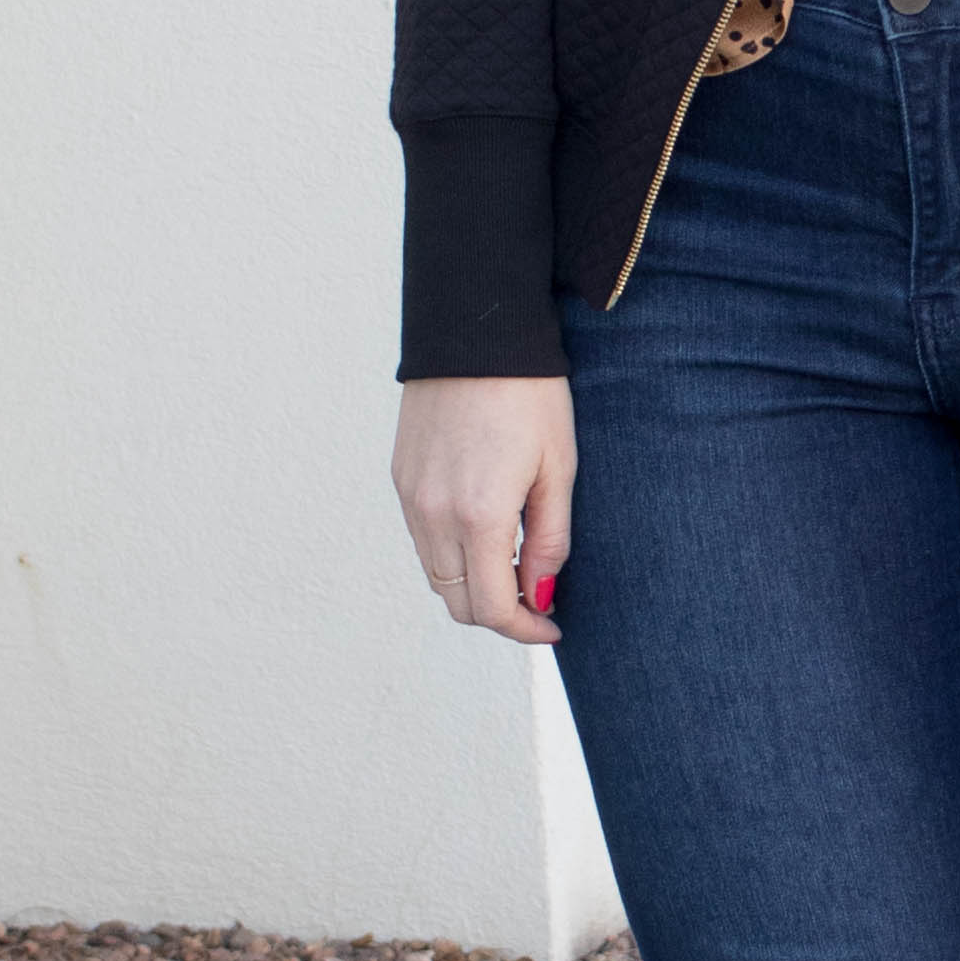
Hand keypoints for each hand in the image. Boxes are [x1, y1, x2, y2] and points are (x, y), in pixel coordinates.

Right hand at [392, 375, 574, 644]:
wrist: (475, 331)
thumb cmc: (529, 393)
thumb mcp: (559, 468)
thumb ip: (549, 540)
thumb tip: (542, 594)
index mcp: (478, 515)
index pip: (491, 608)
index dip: (524, 629)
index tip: (551, 625)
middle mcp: (433, 514)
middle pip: (458, 603)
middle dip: (499, 615)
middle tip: (537, 600)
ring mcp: (411, 498)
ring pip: (437, 576)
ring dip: (474, 585)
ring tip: (515, 561)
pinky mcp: (400, 479)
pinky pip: (423, 541)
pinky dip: (453, 555)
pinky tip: (485, 531)